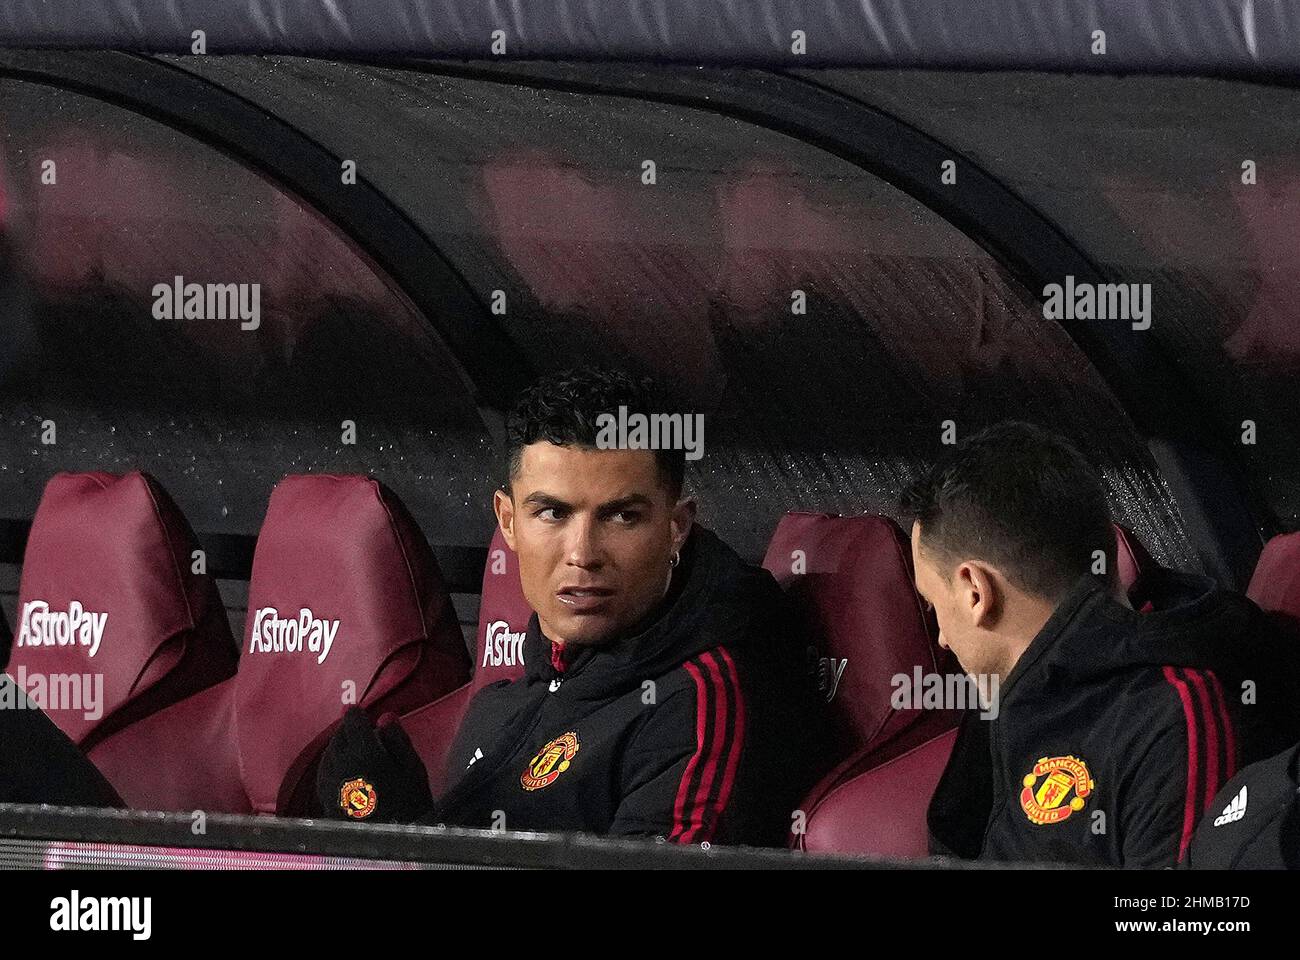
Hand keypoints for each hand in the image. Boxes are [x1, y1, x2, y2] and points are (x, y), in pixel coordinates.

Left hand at [316, 706, 433, 823]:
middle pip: (339, 735)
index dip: (358, 713)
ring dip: (342, 747)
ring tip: (360, 755)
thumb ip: (397, 740)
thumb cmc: (407, 805)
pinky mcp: (323, 796)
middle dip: (351, 731)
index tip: (363, 713)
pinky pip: (326, 769)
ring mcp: (328, 781)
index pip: (351, 720)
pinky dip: (336, 764)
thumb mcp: (413, 769)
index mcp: (363, 752)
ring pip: (330, 751)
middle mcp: (339, 763)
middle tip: (368, 736)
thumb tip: (384, 716)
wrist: (386, 844)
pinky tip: (348, 773)